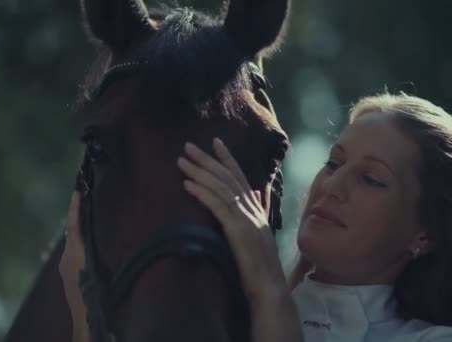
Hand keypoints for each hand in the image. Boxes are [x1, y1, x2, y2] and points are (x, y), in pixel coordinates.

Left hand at [177, 138, 287, 303]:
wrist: (269, 287)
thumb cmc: (261, 266)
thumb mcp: (260, 234)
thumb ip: (258, 211)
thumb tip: (258, 193)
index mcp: (256, 209)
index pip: (240, 176)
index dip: (227, 158)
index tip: (215, 142)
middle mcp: (252, 209)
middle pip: (227, 177)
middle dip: (207, 159)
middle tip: (188, 145)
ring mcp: (246, 218)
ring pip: (221, 188)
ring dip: (199, 172)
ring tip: (182, 161)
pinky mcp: (238, 231)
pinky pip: (218, 206)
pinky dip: (202, 193)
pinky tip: (188, 185)